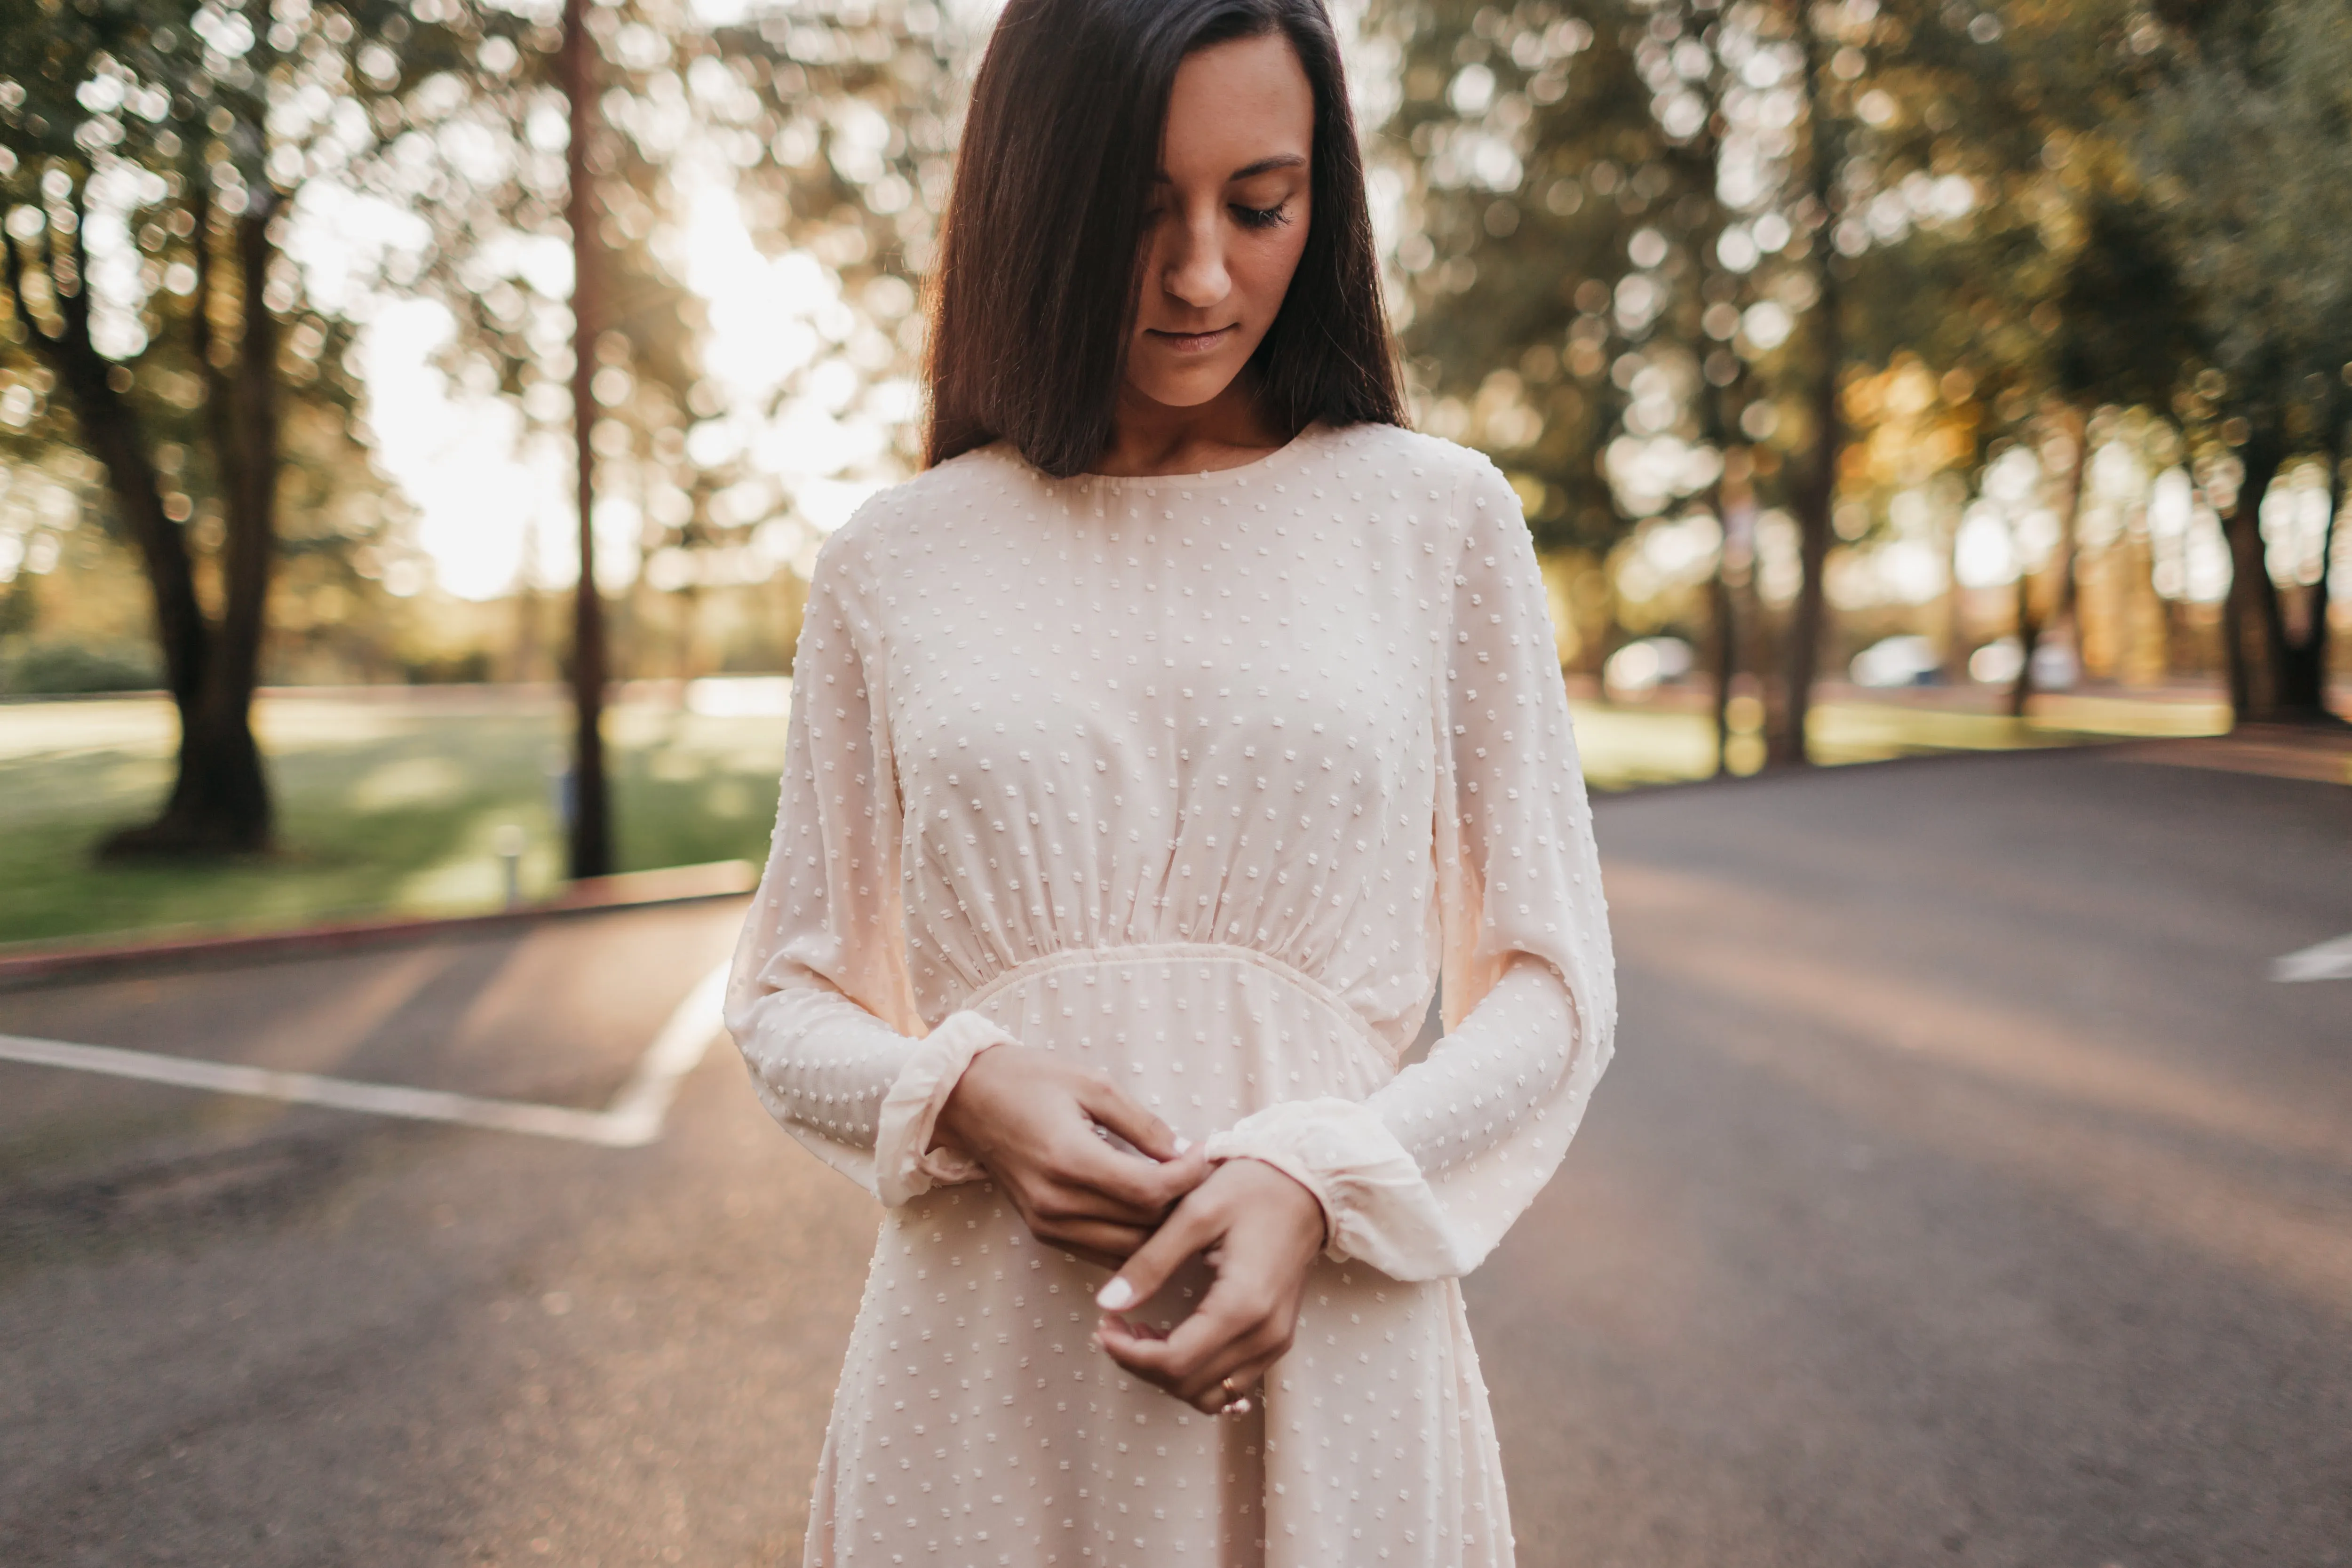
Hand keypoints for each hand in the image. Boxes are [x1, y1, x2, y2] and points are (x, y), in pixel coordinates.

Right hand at [933, 1042, 1209, 1269]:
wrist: (968, 1099)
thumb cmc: (1029, 1081)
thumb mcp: (1092, 1084)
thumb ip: (1142, 1124)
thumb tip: (1185, 1152)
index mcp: (1069, 1160)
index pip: (1149, 1191)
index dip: (1188, 1177)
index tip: (1205, 1153)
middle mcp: (1056, 1203)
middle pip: (1143, 1226)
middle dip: (1181, 1204)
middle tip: (1202, 1175)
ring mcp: (1048, 1224)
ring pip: (1126, 1249)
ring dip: (1159, 1227)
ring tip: (1180, 1194)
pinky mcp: (1044, 1234)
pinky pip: (1102, 1252)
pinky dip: (1132, 1239)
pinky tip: (1148, 1211)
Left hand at [1091, 1157, 1327, 1414]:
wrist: (1306, 1184)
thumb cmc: (1252, 1189)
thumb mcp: (1194, 1214)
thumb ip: (1150, 1262)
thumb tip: (1107, 1303)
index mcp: (1243, 1305)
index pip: (1175, 1362)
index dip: (1128, 1354)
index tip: (1103, 1325)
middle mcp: (1265, 1335)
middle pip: (1189, 1384)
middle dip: (1141, 1364)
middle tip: (1115, 1326)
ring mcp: (1275, 1342)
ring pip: (1211, 1393)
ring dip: (1168, 1374)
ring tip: (1141, 1334)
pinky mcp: (1276, 1340)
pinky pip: (1232, 1381)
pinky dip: (1196, 1373)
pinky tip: (1173, 1342)